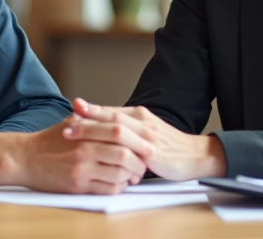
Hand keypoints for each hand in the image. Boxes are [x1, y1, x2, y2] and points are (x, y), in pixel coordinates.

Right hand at [16, 115, 152, 194]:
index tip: (151, 142)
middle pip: (123, 155)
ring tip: (135, 174)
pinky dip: (119, 187)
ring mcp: (81, 169)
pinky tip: (120, 183)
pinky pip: (107, 189)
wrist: (25, 158)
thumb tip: (119, 115)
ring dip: (131, 176)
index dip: (139, 139)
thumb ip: (94, 117)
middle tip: (146, 163)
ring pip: (118, 174)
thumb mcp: (71, 123)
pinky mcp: (77, 186)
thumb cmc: (50, 140)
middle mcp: (84, 150)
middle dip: (140, 161)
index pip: (119, 133)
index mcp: (86, 132)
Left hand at [64, 98, 226, 180]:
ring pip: (115, 129)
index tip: (74, 106)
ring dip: (91, 131)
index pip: (112, 110)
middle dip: (86, 119)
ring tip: (72, 134)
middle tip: (66, 122)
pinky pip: (127, 149)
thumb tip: (106, 130)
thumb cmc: (169, 146)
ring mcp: (147, 136)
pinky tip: (97, 153)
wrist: (196, 155)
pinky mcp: (152, 152)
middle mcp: (142, 122)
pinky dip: (109, 149)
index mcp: (140, 116)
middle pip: (110, 117)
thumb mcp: (147, 133)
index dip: (92, 109)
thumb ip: (129, 131)